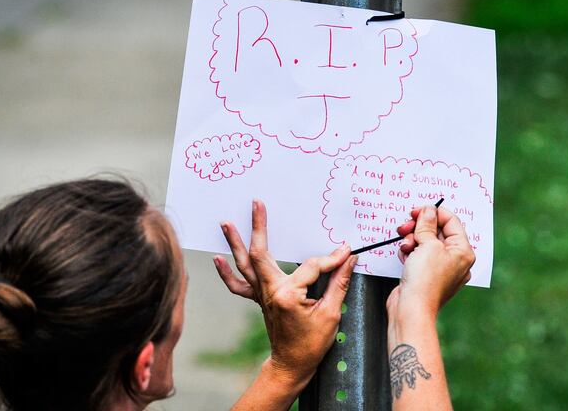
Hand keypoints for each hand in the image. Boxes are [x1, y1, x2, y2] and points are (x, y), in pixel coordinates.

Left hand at [213, 199, 357, 384]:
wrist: (292, 364)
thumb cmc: (311, 343)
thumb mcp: (331, 314)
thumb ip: (338, 283)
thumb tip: (348, 259)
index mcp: (288, 295)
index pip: (311, 267)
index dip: (331, 259)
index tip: (346, 250)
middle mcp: (270, 291)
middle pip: (261, 254)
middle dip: (258, 226)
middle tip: (256, 203)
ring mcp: (262, 295)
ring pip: (245, 265)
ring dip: (234, 243)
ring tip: (226, 222)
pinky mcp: (259, 300)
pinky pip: (239, 285)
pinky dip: (227, 273)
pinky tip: (218, 258)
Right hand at [389, 205, 475, 316]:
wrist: (411, 308)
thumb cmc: (425, 281)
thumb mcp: (427, 245)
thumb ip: (427, 225)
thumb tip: (428, 211)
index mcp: (463, 252)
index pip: (452, 222)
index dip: (434, 213)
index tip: (417, 210)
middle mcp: (455, 260)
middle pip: (437, 232)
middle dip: (419, 227)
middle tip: (406, 225)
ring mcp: (440, 268)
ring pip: (426, 242)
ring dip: (412, 239)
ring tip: (405, 246)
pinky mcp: (426, 274)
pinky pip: (419, 255)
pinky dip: (410, 252)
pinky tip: (404, 256)